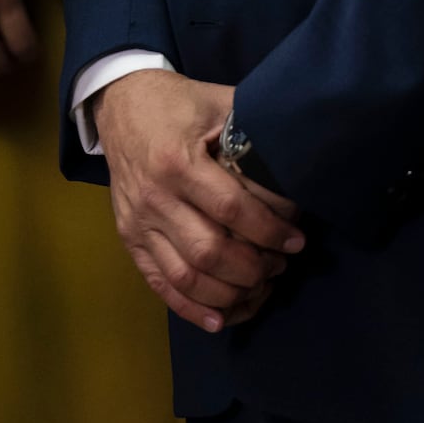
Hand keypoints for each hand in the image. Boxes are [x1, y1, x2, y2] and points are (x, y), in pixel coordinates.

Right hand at [94, 70, 305, 332]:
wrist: (121, 103)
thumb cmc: (179, 104)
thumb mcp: (219, 103)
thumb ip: (254, 131)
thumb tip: (302, 160)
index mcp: (175, 160)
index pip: (230, 209)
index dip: (269, 231)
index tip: (295, 241)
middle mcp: (153, 196)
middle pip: (208, 252)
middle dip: (253, 268)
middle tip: (279, 265)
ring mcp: (137, 221)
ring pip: (185, 276)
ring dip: (229, 292)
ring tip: (258, 286)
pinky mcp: (129, 237)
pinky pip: (159, 283)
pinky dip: (190, 308)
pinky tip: (220, 319)